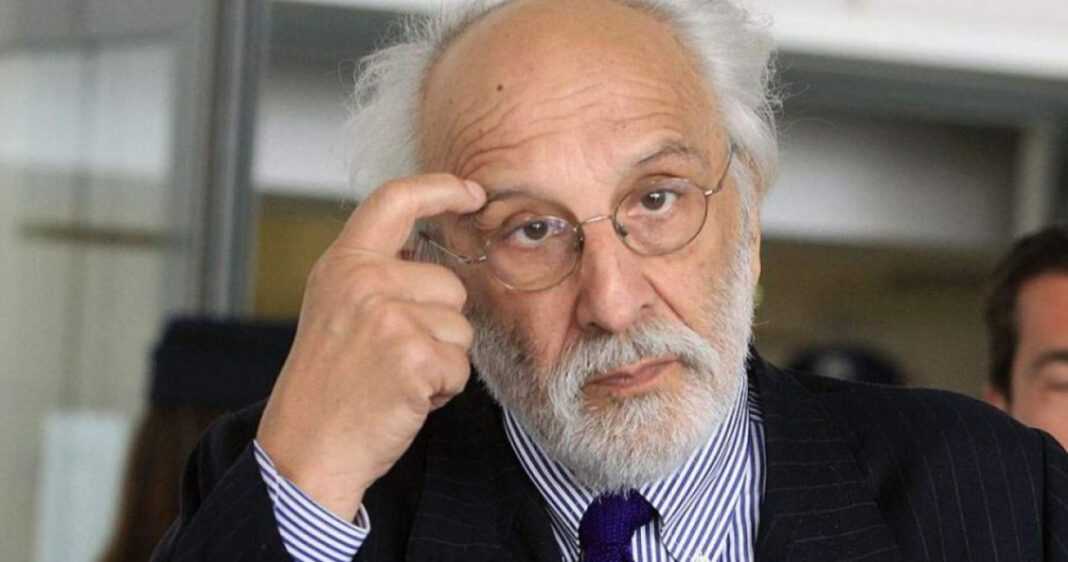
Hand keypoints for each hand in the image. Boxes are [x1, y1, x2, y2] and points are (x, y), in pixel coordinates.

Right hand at [256, 174, 485, 519]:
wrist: (306, 448)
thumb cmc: (328, 385)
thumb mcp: (337, 310)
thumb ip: (377, 276)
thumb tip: (433, 257)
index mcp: (343, 264)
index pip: (395, 201)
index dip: (439, 188)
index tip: (471, 191)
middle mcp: (364, 281)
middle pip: (449, 284)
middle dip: (438, 324)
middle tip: (391, 357)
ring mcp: (389, 317)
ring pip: (461, 327)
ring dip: (441, 359)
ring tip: (394, 378)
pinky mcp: (413, 356)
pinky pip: (460, 365)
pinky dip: (443, 389)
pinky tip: (404, 398)